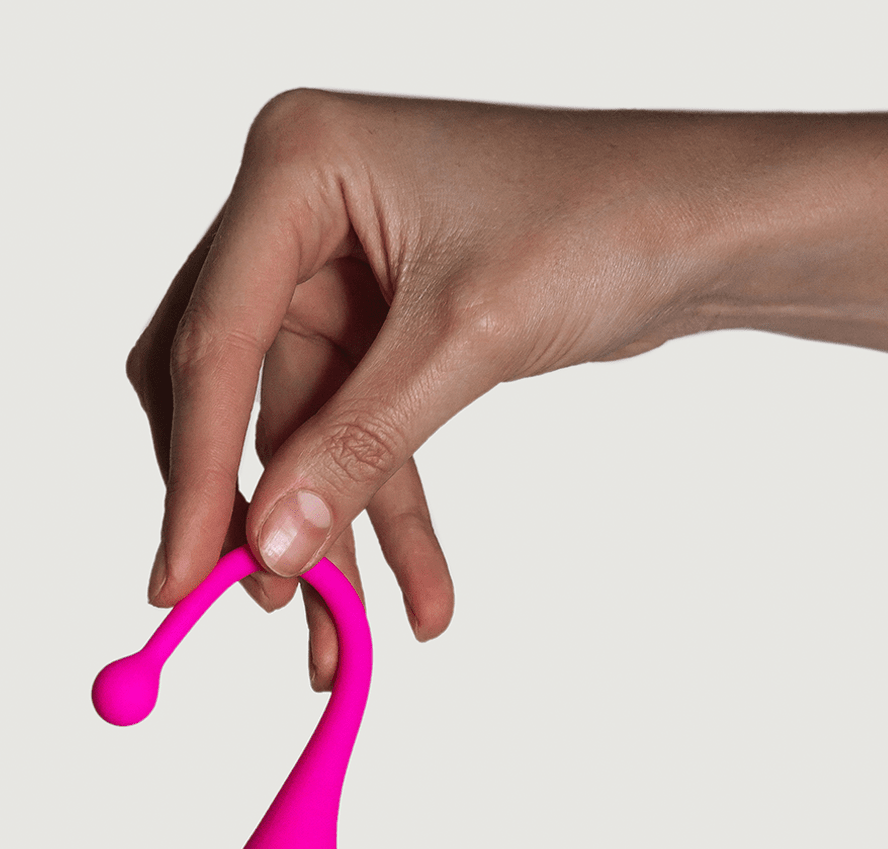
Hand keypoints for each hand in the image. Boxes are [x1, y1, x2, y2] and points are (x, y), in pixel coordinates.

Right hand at [127, 94, 887, 685]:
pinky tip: (412, 598)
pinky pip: (353, 438)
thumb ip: (358, 447)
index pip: (215, 341)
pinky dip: (379, 515)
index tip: (179, 581)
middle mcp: (297, 214)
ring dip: (323, 538)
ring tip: (338, 644)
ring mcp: (334, 273)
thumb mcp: (467, 339)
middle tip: (246, 607)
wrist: (708, 220)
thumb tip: (271, 552)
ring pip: (296, 434)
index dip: (196, 475)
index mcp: (295, 165)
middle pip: (227, 390)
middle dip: (247, 510)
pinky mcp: (376, 327)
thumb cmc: (603, 218)